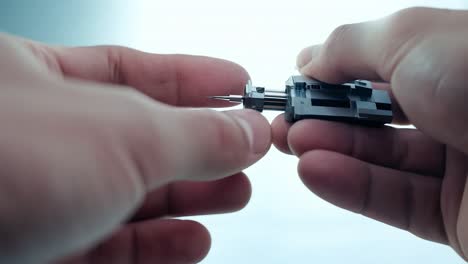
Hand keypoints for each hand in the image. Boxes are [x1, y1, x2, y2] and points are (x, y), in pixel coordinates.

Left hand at [0, 34, 270, 262]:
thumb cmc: (0, 160)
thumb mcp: (122, 135)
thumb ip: (195, 133)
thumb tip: (250, 129)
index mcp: (45, 81)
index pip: (138, 72)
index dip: (195, 77)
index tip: (240, 85)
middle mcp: (44, 138)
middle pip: (142, 137)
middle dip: (203, 145)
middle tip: (248, 151)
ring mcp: (42, 198)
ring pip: (131, 196)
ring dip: (190, 198)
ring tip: (234, 195)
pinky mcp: (42, 254)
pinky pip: (111, 248)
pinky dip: (158, 247)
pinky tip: (192, 242)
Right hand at [272, 7, 467, 259]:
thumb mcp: (411, 37)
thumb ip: (351, 45)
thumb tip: (311, 59)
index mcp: (455, 60)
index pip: (380, 68)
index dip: (333, 75)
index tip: (296, 84)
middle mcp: (460, 110)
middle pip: (375, 117)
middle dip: (324, 117)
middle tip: (284, 120)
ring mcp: (460, 166)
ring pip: (380, 160)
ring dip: (329, 150)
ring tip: (292, 143)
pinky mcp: (458, 216)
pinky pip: (395, 199)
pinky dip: (350, 185)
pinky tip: (316, 171)